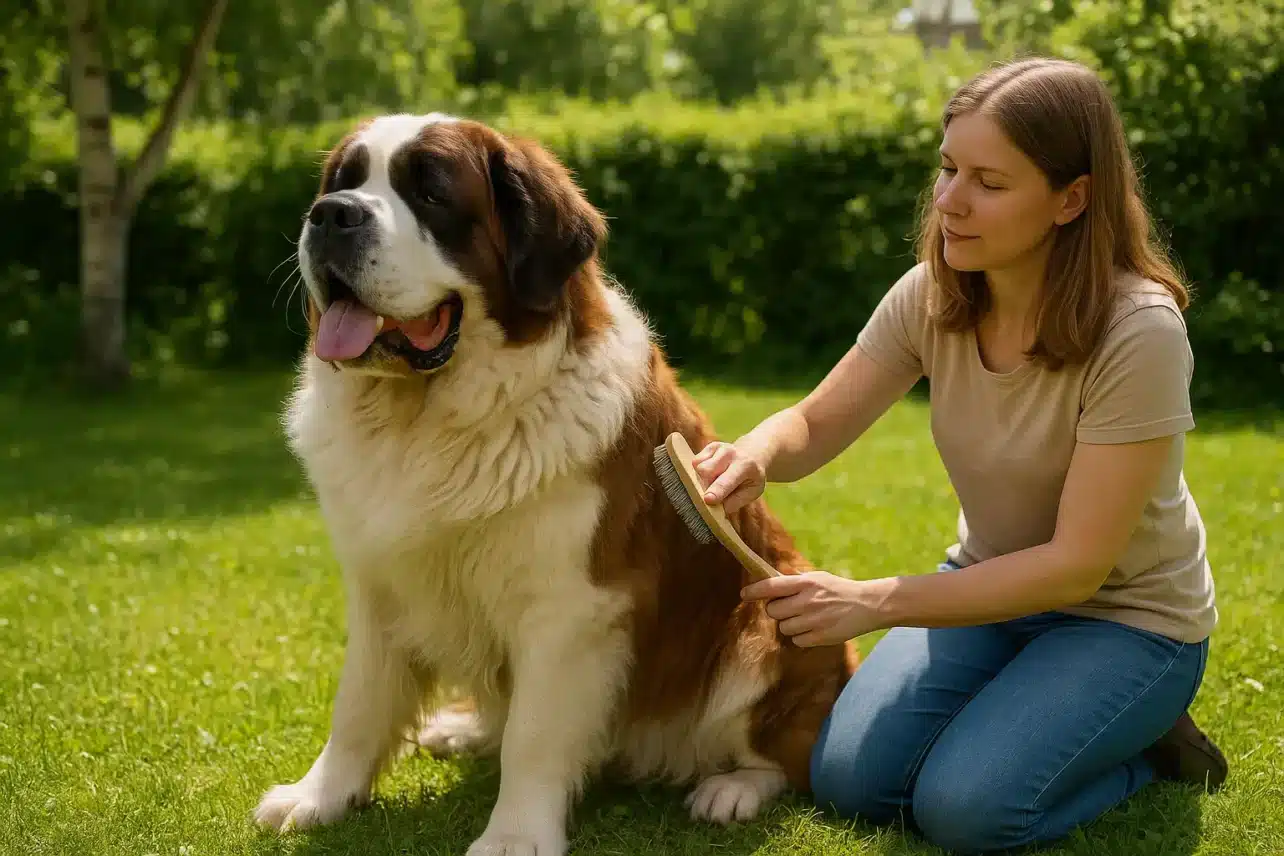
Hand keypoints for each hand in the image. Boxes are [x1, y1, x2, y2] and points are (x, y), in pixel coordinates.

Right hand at [692, 440, 766, 513]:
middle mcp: (731, 453)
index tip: (707, 499)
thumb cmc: (751, 479)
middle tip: (715, 493)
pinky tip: (713, 473)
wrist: (752, 456)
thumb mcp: (752, 493)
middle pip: (706, 471)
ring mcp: (719, 447)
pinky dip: (701, 472)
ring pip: (698, 466)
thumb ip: (734, 502)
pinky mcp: (710, 447)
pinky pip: (696, 462)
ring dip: (703, 479)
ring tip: (716, 481)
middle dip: (706, 486)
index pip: (727, 481)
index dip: (716, 491)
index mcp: (745, 465)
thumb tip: (715, 509)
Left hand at [740, 571, 891, 646]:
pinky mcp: (820, 637)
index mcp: (806, 583)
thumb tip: (772, 582)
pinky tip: (813, 628)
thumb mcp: (818, 577)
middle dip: (777, 610)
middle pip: (773, 610)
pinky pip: (796, 640)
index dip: (754, 591)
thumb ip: (796, 581)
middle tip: (789, 607)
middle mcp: (807, 601)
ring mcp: (814, 620)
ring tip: (805, 618)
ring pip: (783, 627)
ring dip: (789, 624)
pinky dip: (801, 636)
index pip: (771, 586)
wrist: (867, 605)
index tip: (744, 594)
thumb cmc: (839, 589)